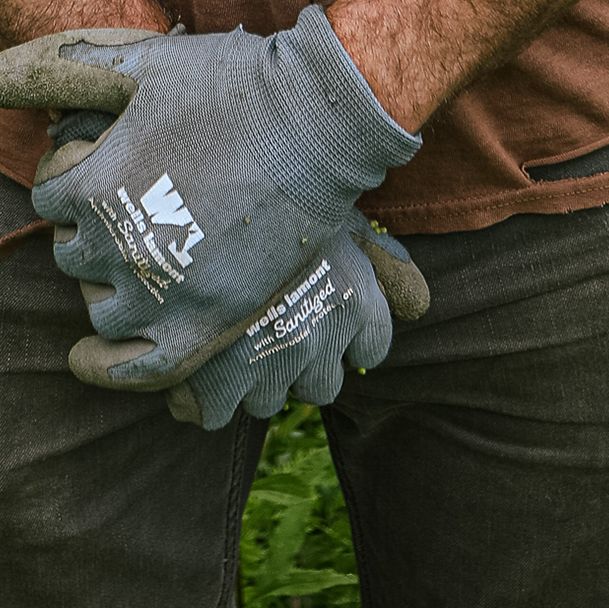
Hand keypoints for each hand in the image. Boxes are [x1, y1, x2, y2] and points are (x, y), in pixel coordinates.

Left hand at [0, 10, 420, 388]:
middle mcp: (117, 246)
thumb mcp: (137, 65)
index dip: (75, 171)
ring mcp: (164, 290)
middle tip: (135, 196)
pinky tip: (90, 359)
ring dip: (108, 283)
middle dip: (92, 226)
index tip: (108, 155)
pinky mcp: (210, 320)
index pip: (49, 195)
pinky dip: (111, 369)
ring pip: (99, 308)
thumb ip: (58, 70)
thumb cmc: (226, 82)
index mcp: (90, 185)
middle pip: (73, 252)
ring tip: (138, 251)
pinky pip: (141, 367)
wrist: (317, 117)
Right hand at [165, 214, 426, 430]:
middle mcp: (319, 338)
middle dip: (297, 363)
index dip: (346, 335)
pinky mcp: (214, 387)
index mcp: (355, 299)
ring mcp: (267, 365)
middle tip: (264, 322)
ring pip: (269, 401)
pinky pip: (214, 413)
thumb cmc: (271, 194)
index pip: (371, 349)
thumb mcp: (333, 212)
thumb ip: (382, 260)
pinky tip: (188, 351)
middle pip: (322, 386)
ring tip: (223, 330)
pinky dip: (198, 393)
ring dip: (249, 377)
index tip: (317, 313)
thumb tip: (421, 305)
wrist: (187, 198)